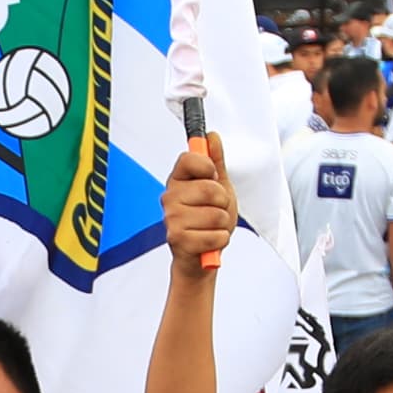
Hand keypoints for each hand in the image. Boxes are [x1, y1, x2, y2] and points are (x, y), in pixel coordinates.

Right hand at [162, 134, 236, 275]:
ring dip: (222, 224)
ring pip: (216, 214)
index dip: (208, 167)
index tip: (212, 176)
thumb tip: (212, 136)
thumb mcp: (218, 187)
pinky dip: (220, 240)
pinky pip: (215, 235)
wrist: (203, 256)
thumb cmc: (209, 220)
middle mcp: (169, 196)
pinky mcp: (177, 239)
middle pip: (210, 188)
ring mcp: (171, 218)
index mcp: (178, 179)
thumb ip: (216, 162)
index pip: (190, 158)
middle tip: (215, 210)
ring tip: (211, 228)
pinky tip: (209, 242)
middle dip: (223, 203)